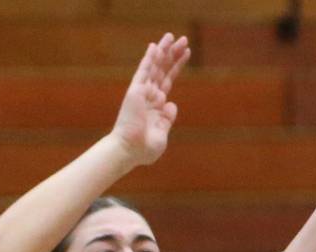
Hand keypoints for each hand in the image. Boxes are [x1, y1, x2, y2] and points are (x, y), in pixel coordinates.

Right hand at [111, 33, 189, 165]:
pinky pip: (144, 72)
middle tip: (184, 39)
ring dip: (164, 51)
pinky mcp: (135, 92)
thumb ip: (167, 119)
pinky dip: (149, 59)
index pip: (168, 80)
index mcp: (156, 106)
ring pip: (155, 67)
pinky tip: (156, 47)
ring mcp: (142, 93)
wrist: (129, 151)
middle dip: (174, 54)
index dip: (176, 67)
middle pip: (163, 70)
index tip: (186, 53)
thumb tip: (171, 104)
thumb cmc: (144, 149)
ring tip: (173, 36)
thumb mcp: (162, 134)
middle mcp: (149, 96)